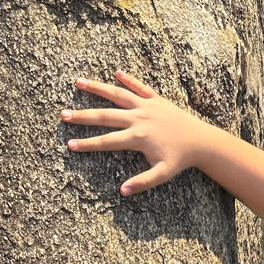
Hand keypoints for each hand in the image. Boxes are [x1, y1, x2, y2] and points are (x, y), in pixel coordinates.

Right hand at [61, 71, 201, 194]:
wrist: (200, 140)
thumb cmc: (179, 160)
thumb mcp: (161, 175)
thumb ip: (142, 183)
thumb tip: (122, 191)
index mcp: (137, 138)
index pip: (106, 141)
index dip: (87, 144)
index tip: (70, 145)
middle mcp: (138, 119)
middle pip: (105, 116)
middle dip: (82, 116)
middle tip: (63, 115)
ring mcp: (146, 106)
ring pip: (117, 94)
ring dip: (97, 88)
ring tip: (78, 83)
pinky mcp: (156, 99)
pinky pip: (139, 86)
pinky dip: (128, 79)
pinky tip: (116, 72)